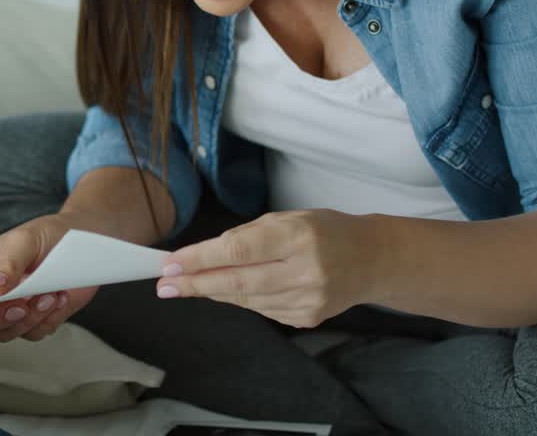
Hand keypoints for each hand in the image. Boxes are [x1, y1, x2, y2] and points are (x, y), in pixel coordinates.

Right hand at [0, 214, 96, 341]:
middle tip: (21, 304)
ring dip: (27, 319)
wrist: (81, 245)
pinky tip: (59, 298)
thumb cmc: (46, 234)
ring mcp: (8, 310)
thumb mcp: (24, 242)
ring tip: (49, 295)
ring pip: (4, 333)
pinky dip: (47, 319)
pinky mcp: (32, 320)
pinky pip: (32, 333)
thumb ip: (7, 265)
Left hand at [155, 209, 380, 327]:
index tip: (170, 265)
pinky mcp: (307, 319)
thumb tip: (202, 256)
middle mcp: (305, 272)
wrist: (372, 260)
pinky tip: (229, 289)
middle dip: (195, 284)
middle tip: (164, 286)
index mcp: (299, 237)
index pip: (238, 250)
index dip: (200, 259)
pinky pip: (260, 309)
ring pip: (244, 299)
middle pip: (237, 282)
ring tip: (189, 285)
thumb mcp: (289, 218)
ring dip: (213, 292)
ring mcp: (307, 301)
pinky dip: (240, 298)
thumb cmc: (325, 230)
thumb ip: (247, 235)